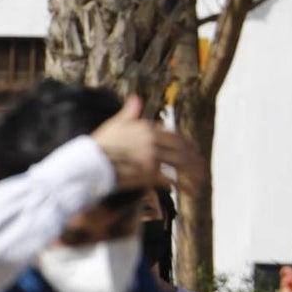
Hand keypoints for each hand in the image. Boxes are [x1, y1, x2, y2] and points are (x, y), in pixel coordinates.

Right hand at [90, 95, 204, 195]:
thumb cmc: (99, 144)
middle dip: (195, 162)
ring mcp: (152, 156)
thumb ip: (129, 112)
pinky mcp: (149, 172)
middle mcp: (153, 140)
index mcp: (147, 128)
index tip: (196, 153)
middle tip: (202, 171)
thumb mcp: (115, 124)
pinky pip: (172, 180)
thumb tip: (136, 98)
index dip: (189, 146)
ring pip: (181, 164)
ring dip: (193, 175)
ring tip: (200, 184)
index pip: (176, 136)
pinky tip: (189, 193)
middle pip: (183, 150)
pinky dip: (183, 187)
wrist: (90, 162)